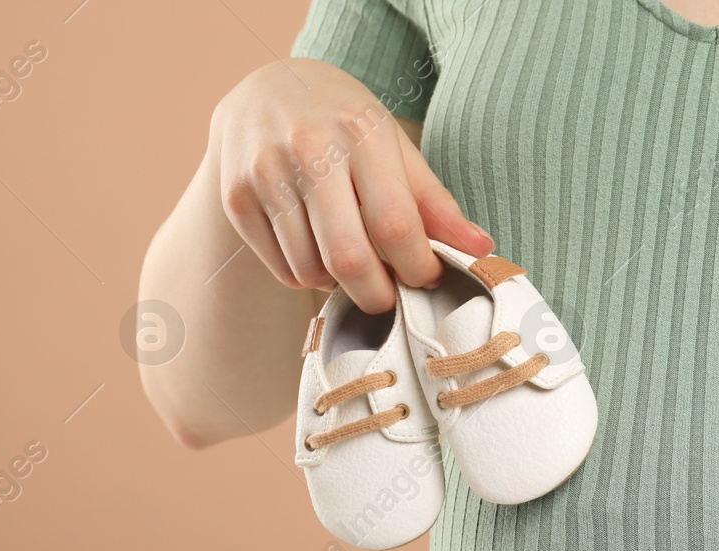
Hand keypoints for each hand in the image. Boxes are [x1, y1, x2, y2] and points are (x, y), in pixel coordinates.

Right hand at [209, 58, 493, 312]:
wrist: (268, 87)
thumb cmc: (346, 123)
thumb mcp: (396, 147)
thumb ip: (436, 203)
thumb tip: (482, 249)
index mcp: (360, 133)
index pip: (395, 225)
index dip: (418, 267)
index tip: (427, 276)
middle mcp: (307, 150)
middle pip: (350, 259)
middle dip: (379, 295)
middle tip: (392, 295)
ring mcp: (264, 173)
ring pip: (312, 272)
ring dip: (341, 285)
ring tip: (354, 261)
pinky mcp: (235, 197)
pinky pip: (283, 270)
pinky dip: (308, 277)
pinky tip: (319, 250)